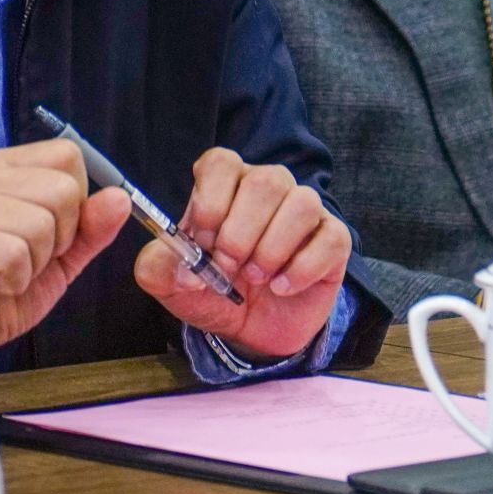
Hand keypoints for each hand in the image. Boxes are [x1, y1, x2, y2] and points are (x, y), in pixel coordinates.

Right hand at [0, 139, 129, 382]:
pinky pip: (15, 255)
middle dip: (58, 241)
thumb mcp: (59, 257)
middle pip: (62, 190)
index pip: (67, 155)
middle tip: (21, 262)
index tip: (48, 236)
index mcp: (1, 168)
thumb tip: (121, 197)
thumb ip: (91, 226)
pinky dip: (14, 281)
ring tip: (2, 275)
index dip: (76, 203)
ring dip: (34, 265)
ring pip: (41, 225)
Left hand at [133, 148, 349, 360]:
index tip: (202, 240)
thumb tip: (183, 266)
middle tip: (228, 267)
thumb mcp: (173, 286)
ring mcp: (304, 210)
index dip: (211, 199)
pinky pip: (330, 238)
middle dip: (240, 234)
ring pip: (301, 203)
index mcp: (225, 185)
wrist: (251, 331)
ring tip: (256, 278)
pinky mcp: (333, 238)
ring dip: (272, 249)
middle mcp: (267, 187)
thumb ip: (159, 268)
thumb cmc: (212, 293)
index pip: (221, 162)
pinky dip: (302, 269)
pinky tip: (282, 287)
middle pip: (263, 182)